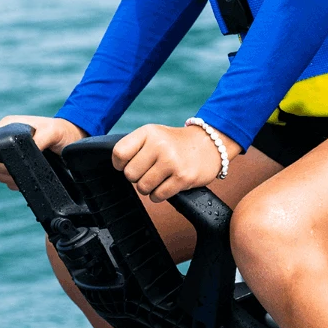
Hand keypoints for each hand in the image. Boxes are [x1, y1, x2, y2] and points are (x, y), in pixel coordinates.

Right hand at [0, 115, 86, 189]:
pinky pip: (7, 180)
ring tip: (26, 173)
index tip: (8, 157)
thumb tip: (30, 150)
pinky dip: (15, 183)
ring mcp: (11, 155)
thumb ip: (41, 138)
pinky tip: (28, 179)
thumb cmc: (63, 132)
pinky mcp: (17, 168)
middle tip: (21, 167)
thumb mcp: (54, 131)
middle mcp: (6, 140)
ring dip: (9, 177)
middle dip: (3, 168)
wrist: (71, 142)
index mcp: (8, 126)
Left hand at [112, 123, 240, 202]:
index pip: (119, 153)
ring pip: (143, 188)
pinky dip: (159, 195)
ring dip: (148, 188)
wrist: (210, 145)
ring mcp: (172, 162)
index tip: (128, 165)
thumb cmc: (176, 143)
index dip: (120, 164)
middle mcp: (159, 145)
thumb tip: (117, 166)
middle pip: (130, 174)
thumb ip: (135, 147)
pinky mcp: (183, 177)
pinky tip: (167, 185)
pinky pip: (158, 196)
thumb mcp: (155, 135)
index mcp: (149, 132)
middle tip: (149, 171)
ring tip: (159, 178)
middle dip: (137, 177)